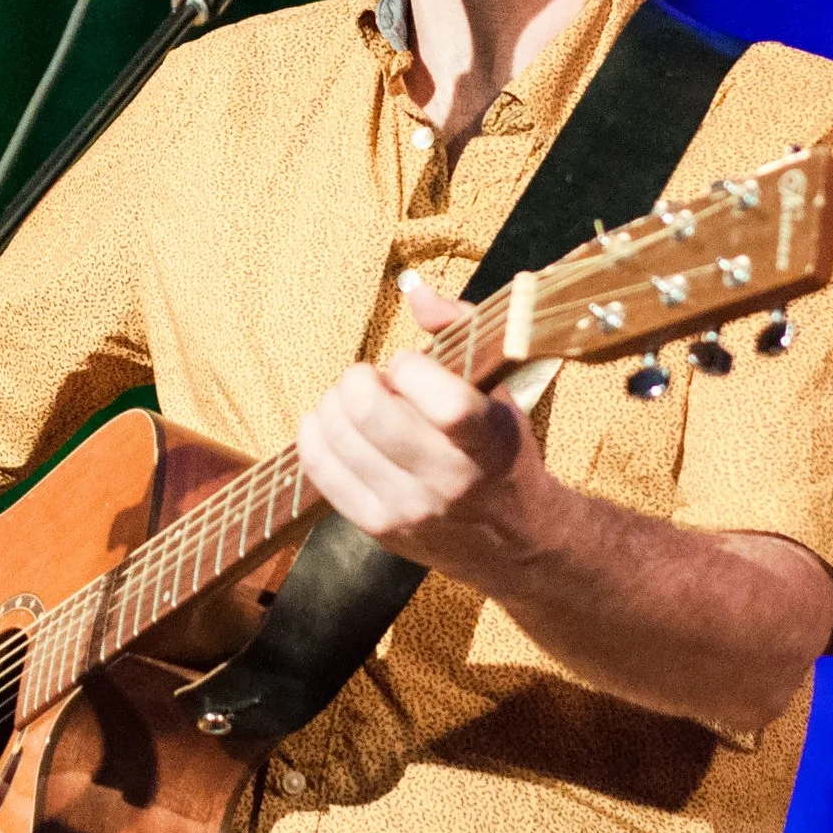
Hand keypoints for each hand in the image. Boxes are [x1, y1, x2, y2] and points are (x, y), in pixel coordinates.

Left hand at [294, 272, 567, 587]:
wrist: (518, 542)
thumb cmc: (503, 451)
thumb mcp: (500, 388)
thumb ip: (461, 328)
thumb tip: (412, 290)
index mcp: (488, 442)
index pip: (443, 404)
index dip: (411, 368)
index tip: (410, 365)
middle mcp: (451, 482)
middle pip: (371, 415)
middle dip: (359, 379)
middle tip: (371, 379)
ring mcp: (411, 510)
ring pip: (338, 438)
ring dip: (336, 404)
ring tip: (356, 404)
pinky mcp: (379, 528)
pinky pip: (320, 470)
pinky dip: (315, 435)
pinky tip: (330, 424)